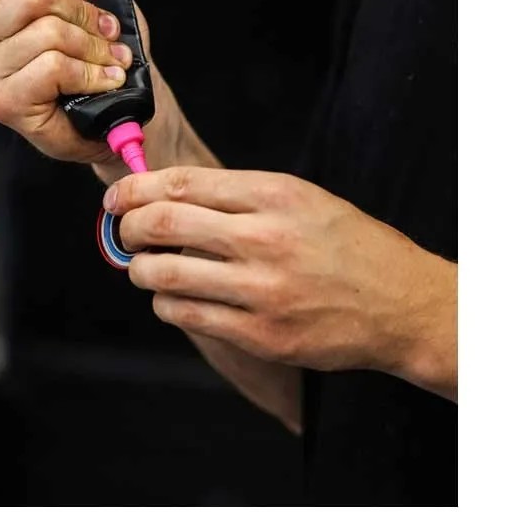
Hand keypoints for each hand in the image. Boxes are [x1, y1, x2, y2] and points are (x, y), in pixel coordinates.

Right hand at [0, 0, 156, 165]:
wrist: (123, 105)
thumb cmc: (100, 48)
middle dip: (83, 12)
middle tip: (104, 31)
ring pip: (48, 32)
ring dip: (94, 47)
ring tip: (110, 61)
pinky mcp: (3, 102)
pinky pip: (52, 67)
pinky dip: (89, 73)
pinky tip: (102, 81)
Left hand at [106, 166, 456, 397]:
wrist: (399, 303)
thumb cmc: (346, 243)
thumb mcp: (299, 197)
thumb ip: (236, 195)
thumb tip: (167, 194)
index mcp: (273, 194)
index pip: (181, 183)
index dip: (136, 188)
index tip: (118, 194)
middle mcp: (264, 238)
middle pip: (164, 223)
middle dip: (128, 226)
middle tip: (123, 229)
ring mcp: (262, 290)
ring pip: (165, 274)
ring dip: (139, 268)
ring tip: (143, 265)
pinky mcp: (261, 335)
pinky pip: (188, 315)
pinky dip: (166, 303)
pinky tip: (173, 296)